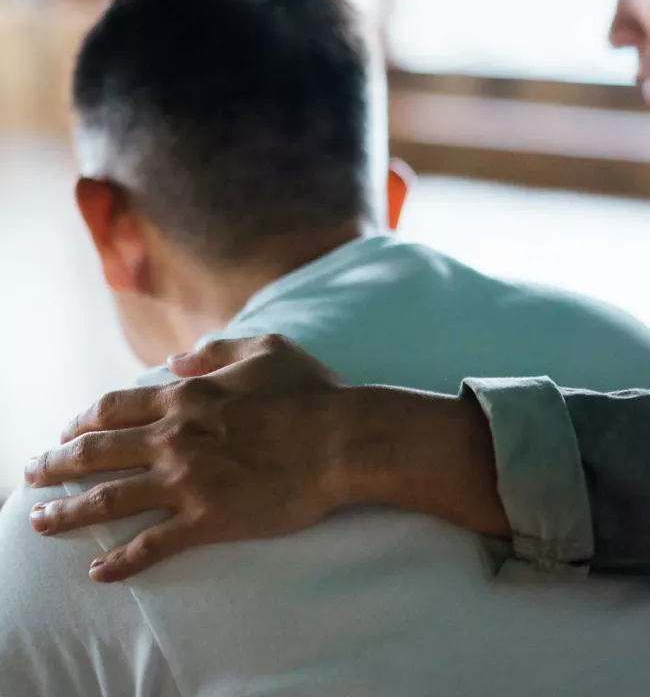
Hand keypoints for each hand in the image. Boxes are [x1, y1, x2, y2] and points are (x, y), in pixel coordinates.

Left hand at [25, 335, 506, 582]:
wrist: (343, 439)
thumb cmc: (310, 392)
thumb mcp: (266, 349)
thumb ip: (217, 350)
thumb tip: (178, 358)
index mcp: (186, 397)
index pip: (114, 408)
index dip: (83, 420)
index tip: (67, 431)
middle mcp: (175, 438)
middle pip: (97, 452)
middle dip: (57, 463)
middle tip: (33, 474)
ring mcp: (188, 481)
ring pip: (110, 499)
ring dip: (68, 511)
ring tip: (40, 521)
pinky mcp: (209, 519)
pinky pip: (153, 545)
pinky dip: (122, 561)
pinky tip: (99, 572)